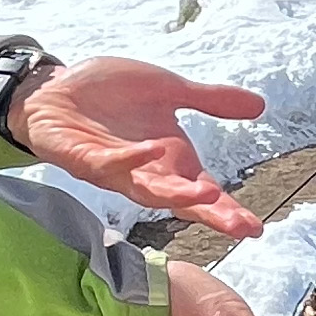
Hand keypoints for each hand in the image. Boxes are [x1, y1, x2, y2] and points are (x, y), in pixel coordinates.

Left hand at [14, 57, 266, 239]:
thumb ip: (210, 100)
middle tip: (239, 226)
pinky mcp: (83, 157)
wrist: (56, 88)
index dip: (227, 211)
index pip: (204, 192)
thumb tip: (260, 105)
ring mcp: (114, 169)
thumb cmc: (111, 94)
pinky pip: (108, 163)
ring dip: (175, 194)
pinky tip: (151, 150)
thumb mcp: (169, 90)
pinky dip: (129, 159)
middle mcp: (145, 173)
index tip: (255, 228)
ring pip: (146, 190)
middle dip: (209, 212)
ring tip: (206, 193)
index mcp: (169, 161)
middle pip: (181, 200)